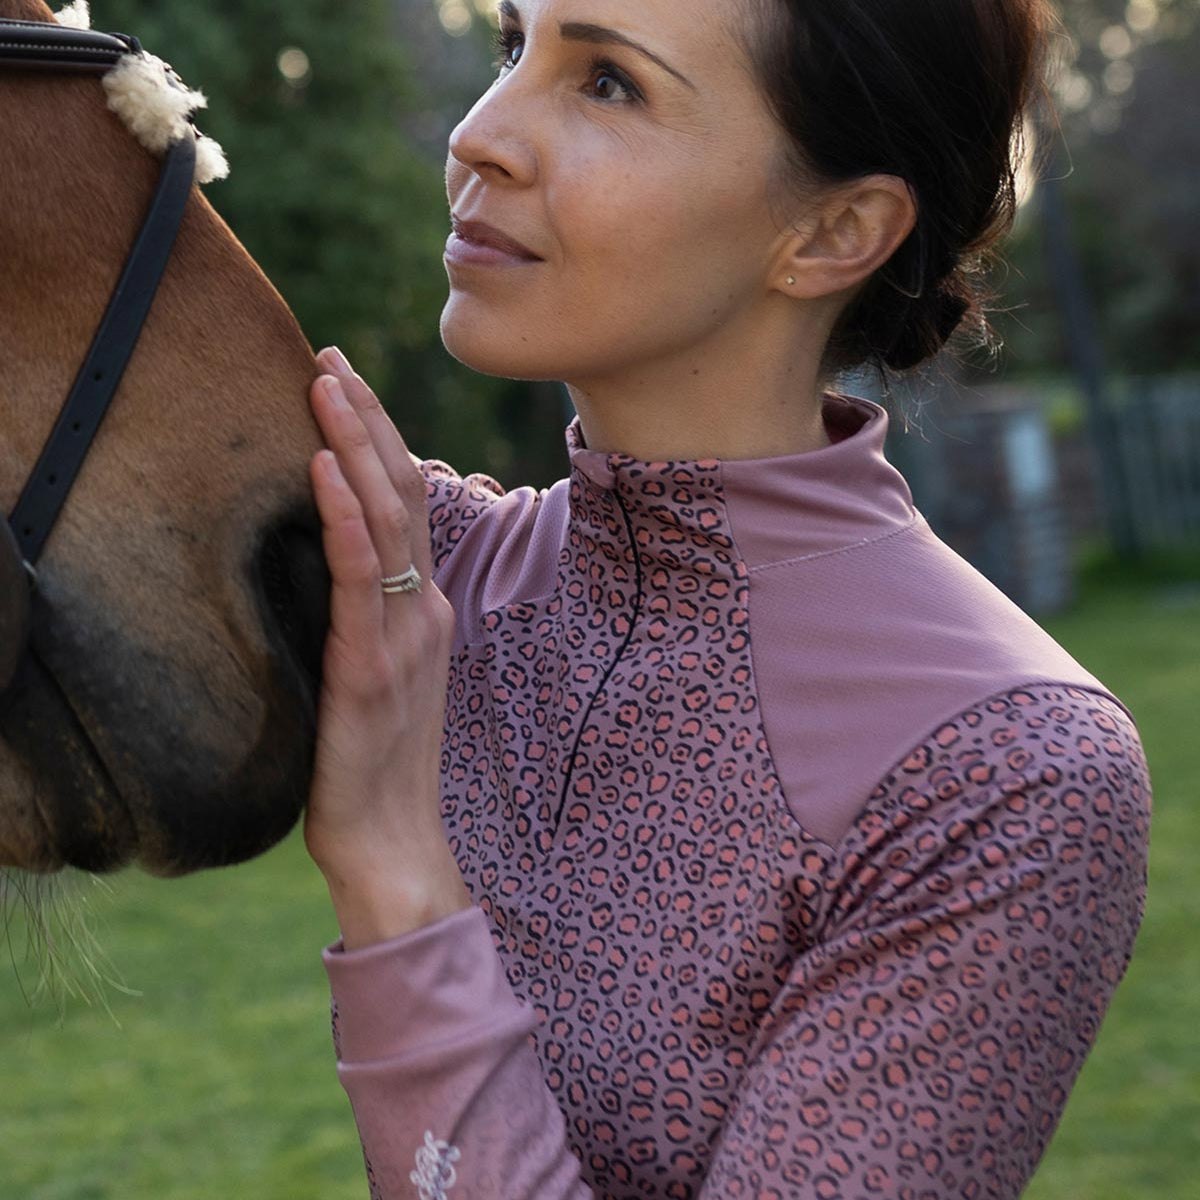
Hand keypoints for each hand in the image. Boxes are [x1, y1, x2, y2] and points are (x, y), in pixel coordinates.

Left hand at [304, 348, 470, 946]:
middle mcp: (422, 611)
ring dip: (356, 445)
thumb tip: (334, 568)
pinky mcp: (371, 668)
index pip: (402, 505)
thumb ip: (368, 618)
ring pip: (387, 520)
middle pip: (401, 493)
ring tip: (329, 382)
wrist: (395, 844)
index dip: (374, 440)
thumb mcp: (379, 676)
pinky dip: (346, 520)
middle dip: (366, 419)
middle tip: (331, 355)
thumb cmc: (378, 767)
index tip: (343, 383)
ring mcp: (403, 637)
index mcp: (423, 610)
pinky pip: (361, 582)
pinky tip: (324, 472)